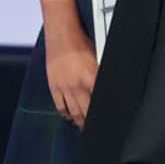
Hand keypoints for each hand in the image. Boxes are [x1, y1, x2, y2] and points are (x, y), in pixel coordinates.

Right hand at [43, 10, 97, 126]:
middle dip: (92, 124)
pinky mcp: (54, 86)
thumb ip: (102, 75)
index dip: (105, 115)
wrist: (62, 34)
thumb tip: (109, 88)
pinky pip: (60, 106)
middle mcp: (79, 85)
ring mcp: (65, 87)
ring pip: (74, 112)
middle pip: (87, 112)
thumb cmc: (81, 43)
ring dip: (80, 121)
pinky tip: (69, 117)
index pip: (101, 103)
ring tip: (83, 126)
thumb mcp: (98, 59)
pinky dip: (66, 114)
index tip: (108, 122)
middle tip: (96, 129)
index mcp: (93, 78)